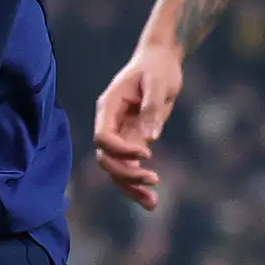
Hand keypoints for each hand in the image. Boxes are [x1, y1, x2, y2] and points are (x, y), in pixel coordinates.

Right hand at [92, 39, 185, 209]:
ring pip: (116, 169)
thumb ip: (152, 107)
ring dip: (130, 188)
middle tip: (153, 180)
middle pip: (106, 159)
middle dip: (126, 174)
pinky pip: (130, 167)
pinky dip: (138, 184)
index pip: (103, 138)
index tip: (147, 153)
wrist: (161, 61)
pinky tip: (152, 200)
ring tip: (152, 203)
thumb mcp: (158, 82)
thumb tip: (150, 137)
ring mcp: (121, 134)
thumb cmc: (158, 67)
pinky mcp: (133, 140)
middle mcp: (110, 124)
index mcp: (109, 107)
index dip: (121, 150)